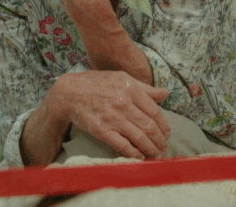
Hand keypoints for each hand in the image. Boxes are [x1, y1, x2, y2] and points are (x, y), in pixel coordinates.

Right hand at [50, 70, 171, 158]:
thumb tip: (165, 93)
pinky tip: (140, 156)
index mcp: (131, 88)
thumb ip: (144, 88)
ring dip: (151, 149)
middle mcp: (123, 102)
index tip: (167, 134)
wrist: (68, 92)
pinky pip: (122, 145)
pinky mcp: (101, 130)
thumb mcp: (122, 78)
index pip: (154, 111)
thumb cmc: (97, 83)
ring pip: (139, 137)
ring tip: (156, 155)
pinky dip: (134, 153)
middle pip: (149, 126)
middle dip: (160, 140)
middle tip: (164, 148)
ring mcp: (112, 117)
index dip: (163, 125)